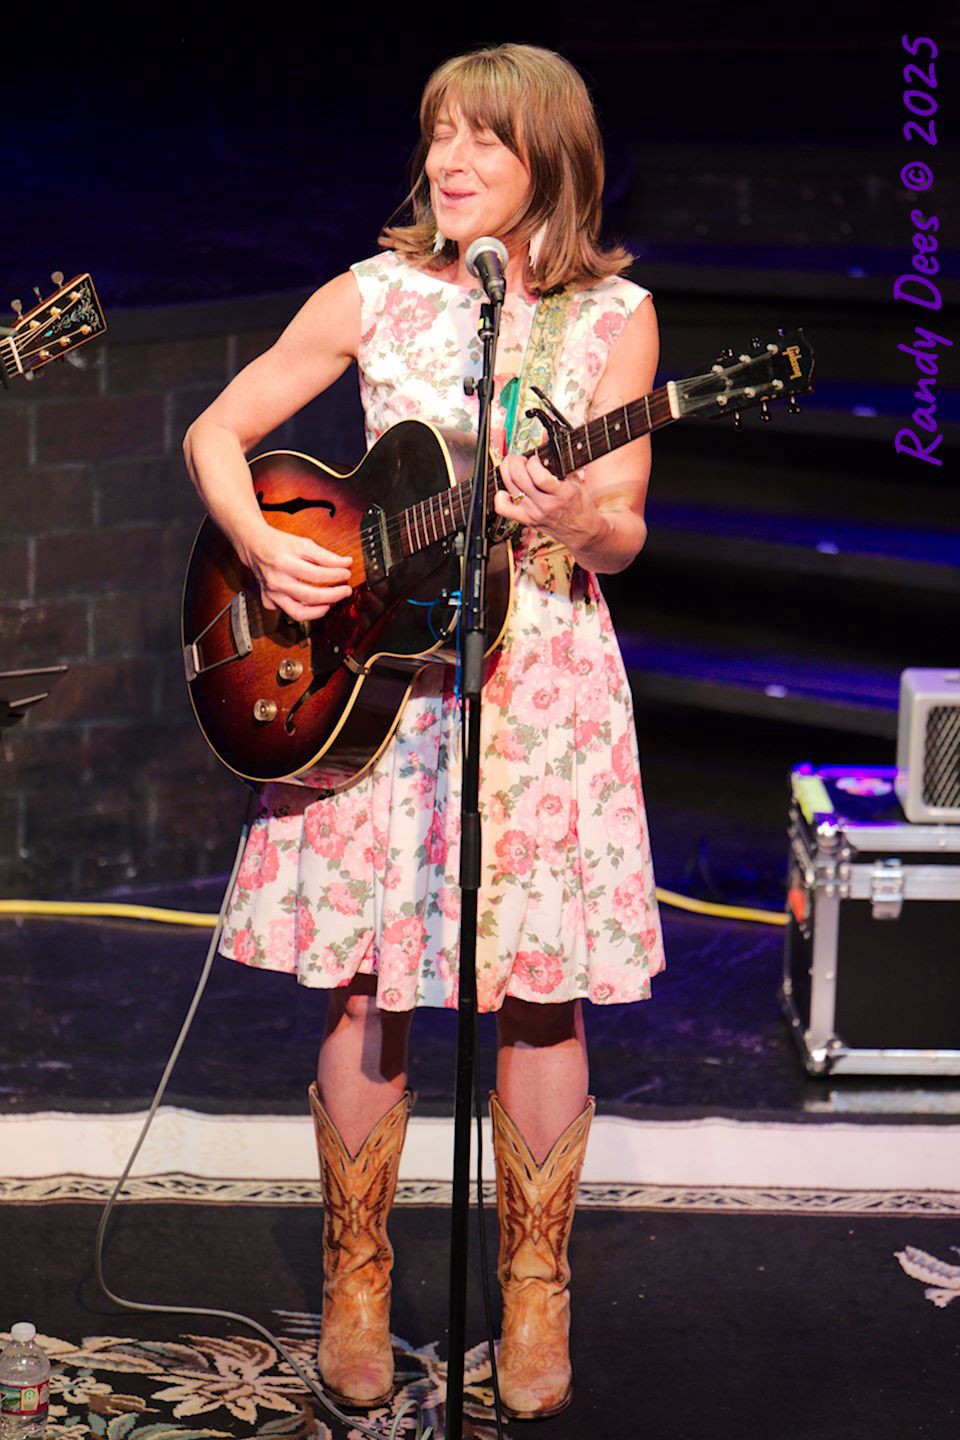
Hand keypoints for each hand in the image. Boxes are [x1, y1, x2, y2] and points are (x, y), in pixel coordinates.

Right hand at [238, 520, 353, 620]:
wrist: (255, 545)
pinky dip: (303, 612)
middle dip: (334, 595)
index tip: (347, 573)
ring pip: (298, 612)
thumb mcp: (303, 544)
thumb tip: (346, 563)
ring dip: (320, 610)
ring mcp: (271, 594)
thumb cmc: (280, 544)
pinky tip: (313, 605)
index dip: (336, 575)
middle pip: (310, 596)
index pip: (317, 574)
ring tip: (332, 603)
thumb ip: (325, 555)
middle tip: (346, 590)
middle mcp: (276, 581)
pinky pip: (288, 612)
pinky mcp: (269, 601)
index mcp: (284, 563)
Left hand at [493, 453, 602, 550]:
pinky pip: (503, 508)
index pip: (539, 477)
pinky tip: (507, 489)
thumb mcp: (576, 481)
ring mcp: (533, 513)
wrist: (581, 532)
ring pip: (510, 488)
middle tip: (520, 459)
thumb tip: (546, 436)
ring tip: (513, 468)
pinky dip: (500, 496)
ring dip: (507, 472)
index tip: (536, 459)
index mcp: (562, 494)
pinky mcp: (525, 520)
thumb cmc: (580, 506)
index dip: (533, 462)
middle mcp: (545, 505)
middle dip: (516, 461)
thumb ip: (560, 460)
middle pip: (519, 478)